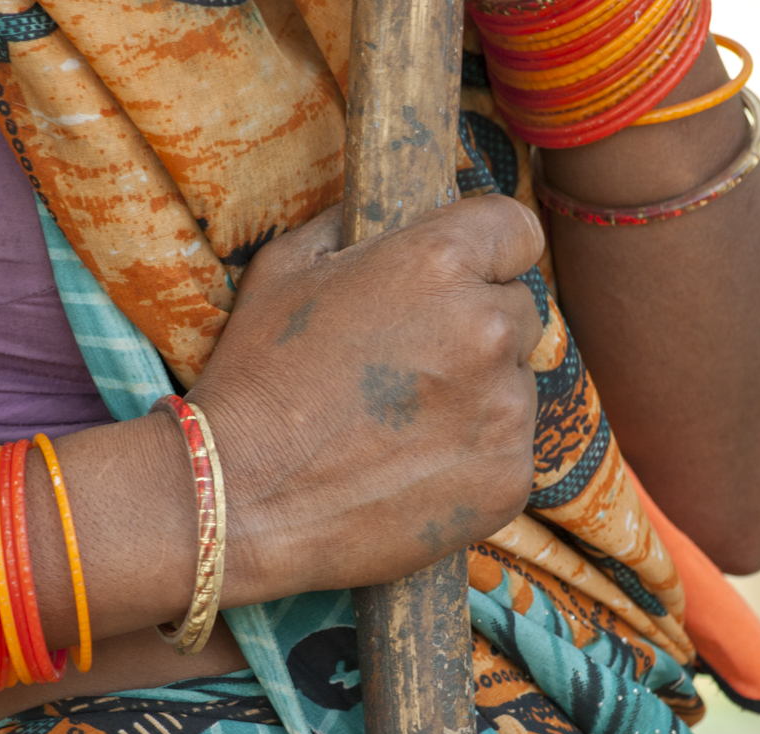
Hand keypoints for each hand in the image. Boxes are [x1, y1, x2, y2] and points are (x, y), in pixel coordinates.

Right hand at [191, 194, 545, 600]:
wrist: (240, 500)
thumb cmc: (255, 382)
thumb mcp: (283, 270)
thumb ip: (347, 226)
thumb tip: (375, 208)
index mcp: (438, 262)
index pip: (516, 229)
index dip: (489, 252)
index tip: (467, 276)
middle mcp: (487, 327)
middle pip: (519, 310)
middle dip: (477, 329)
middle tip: (412, 365)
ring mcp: (505, 408)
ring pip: (516, 384)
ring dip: (478, 396)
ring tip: (402, 426)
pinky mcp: (510, 476)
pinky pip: (511, 450)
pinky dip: (475, 459)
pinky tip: (413, 468)